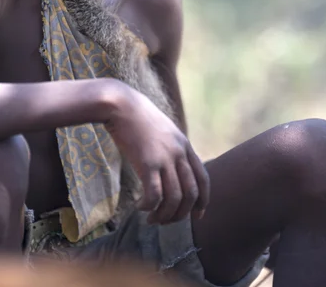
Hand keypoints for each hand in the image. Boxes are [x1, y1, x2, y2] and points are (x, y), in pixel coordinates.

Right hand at [105, 85, 209, 224]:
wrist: (121, 105)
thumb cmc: (138, 118)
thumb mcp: (164, 131)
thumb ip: (173, 148)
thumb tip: (174, 170)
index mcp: (185, 145)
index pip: (203, 179)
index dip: (203, 201)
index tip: (197, 216)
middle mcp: (179, 153)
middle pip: (191, 194)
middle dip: (181, 214)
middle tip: (166, 221)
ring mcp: (165, 158)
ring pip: (174, 199)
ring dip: (164, 215)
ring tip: (151, 219)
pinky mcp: (147, 163)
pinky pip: (154, 195)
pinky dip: (149, 207)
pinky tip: (140, 207)